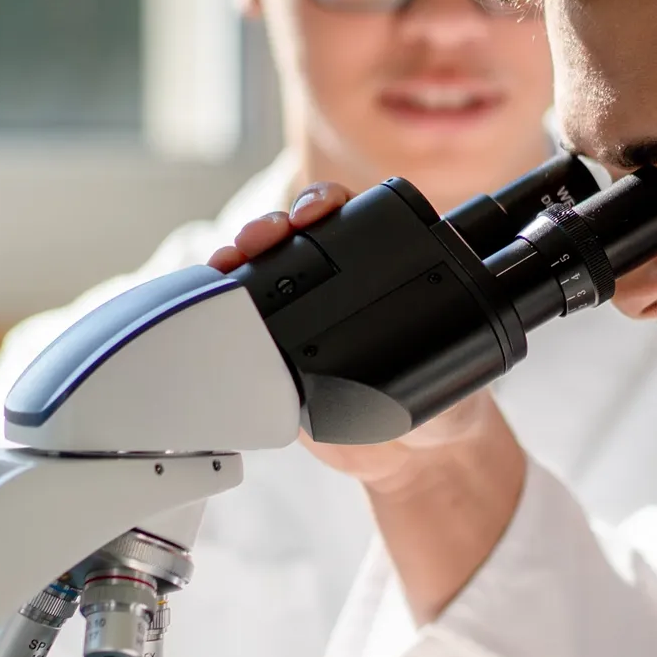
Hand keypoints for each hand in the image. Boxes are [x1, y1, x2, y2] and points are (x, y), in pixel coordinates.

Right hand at [208, 182, 520, 495]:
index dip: (326, 203)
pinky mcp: (272, 353)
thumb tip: (422, 328)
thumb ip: (440, 338)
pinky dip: (218, 304)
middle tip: (265, 236)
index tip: (319, 214)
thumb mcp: (450, 358)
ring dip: (239, 257)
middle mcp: (333, 283)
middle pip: (293, 236)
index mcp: (379, 267)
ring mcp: (297, 316)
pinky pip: (239, 321)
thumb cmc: (445, 394)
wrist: (411, 453)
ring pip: (260, 272)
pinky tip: (206, 299)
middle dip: (272, 225)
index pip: (346, 215)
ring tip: (229, 261)